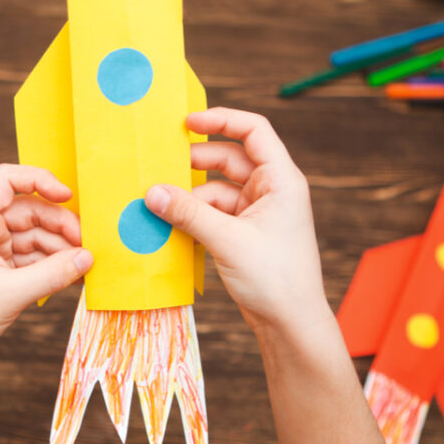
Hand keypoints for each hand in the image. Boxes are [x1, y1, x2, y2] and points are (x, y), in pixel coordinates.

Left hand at [0, 164, 92, 369]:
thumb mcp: (10, 294)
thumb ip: (53, 274)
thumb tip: (88, 258)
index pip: (7, 179)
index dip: (40, 180)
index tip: (68, 196)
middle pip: (28, 209)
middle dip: (59, 225)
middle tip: (87, 246)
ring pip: (32, 234)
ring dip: (58, 247)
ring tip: (82, 265)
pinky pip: (28, 255)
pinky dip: (48, 263)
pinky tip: (68, 274)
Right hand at [144, 107, 326, 332]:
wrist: (291, 324)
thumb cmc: (276, 279)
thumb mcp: (228, 240)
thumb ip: (189, 213)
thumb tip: (152, 192)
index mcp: (281, 180)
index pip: (253, 130)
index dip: (221, 119)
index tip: (187, 122)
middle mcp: (272, 190)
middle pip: (229, 159)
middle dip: (194, 163)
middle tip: (159, 168)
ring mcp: (258, 212)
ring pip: (216, 189)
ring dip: (189, 197)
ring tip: (157, 205)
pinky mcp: (245, 233)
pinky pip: (214, 214)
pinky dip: (193, 217)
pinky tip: (170, 226)